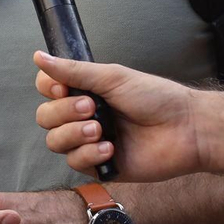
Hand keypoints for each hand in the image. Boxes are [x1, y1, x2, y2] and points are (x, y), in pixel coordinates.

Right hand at [32, 51, 203, 181]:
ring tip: (101, 129)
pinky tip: (111, 148)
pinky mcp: (99, 166)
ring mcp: (90, 141)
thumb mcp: (112, 77)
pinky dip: (90, 154)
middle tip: (92, 108)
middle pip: (45, 117)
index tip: (62, 88)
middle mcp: (84, 115)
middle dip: (64, 112)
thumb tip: (39, 57)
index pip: (48, 87)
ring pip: (55, 142)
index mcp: (86, 90)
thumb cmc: (156, 98)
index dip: (48, 88)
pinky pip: (76, 163)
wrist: (185, 129)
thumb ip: (73, 71)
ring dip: (74, 134)